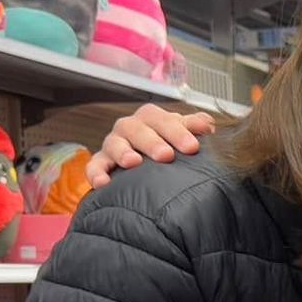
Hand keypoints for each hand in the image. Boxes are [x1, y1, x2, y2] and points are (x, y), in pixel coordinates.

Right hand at [86, 104, 217, 187]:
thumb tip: (208, 124)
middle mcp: (130, 128)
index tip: (192, 146)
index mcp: (151, 118)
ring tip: (133, 162)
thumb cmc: (171, 146)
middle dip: (152, 141)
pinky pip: (94, 165)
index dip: (177, 131)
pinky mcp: (101, 162)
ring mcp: (114, 144)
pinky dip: (96, 172)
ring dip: (123, 152)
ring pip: (114, 143)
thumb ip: (196, 127)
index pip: (162, 119)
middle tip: (166, 155)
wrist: (152, 166)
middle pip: (137, 128)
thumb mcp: (184, 135)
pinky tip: (103, 183)